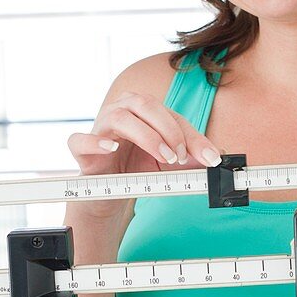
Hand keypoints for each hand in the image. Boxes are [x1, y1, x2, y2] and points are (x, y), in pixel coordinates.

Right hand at [67, 90, 222, 218]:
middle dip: (169, 130)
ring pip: (120, 116)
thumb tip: (214, 157)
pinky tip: (112, 149)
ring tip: (164, 157)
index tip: (209, 157)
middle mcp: (122, 110)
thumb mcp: (170, 163)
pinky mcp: (82, 148)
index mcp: (145, 110)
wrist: (111, 191)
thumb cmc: (139, 167)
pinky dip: (96, 143)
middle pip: (145, 105)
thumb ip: (190, 158)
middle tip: (181, 156)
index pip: (171, 115)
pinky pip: (82, 140)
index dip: (192, 136)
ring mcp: (100, 127)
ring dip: (146, 136)